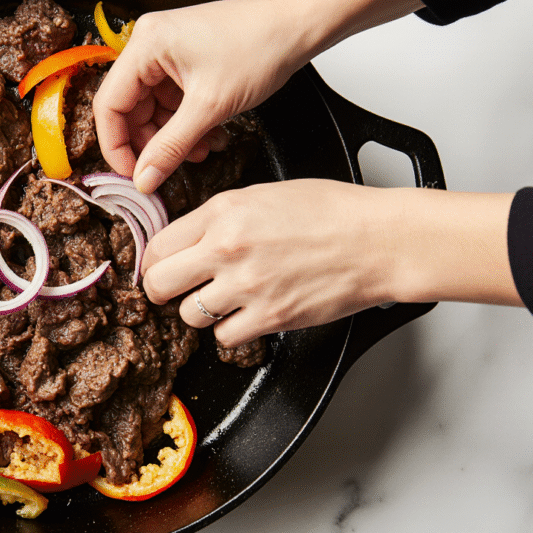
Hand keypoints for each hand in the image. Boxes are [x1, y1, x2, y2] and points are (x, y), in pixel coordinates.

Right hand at [93, 0, 426, 192]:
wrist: (299, 24)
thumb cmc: (261, 45)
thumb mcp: (211, 107)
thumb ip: (171, 147)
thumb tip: (144, 178)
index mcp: (146, 45)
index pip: (110, 104)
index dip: (116, 146)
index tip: (132, 175)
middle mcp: (150, 45)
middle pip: (130, 108)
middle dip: (152, 143)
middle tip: (167, 169)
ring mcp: (168, 52)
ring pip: (154, 109)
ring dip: (174, 137)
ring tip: (200, 151)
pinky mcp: (185, 61)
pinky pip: (173, 102)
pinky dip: (187, 124)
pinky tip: (209, 136)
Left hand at [140, 180, 518, 345]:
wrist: (378, 240)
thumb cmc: (331, 212)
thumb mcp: (262, 195)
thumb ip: (217, 217)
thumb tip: (184, 240)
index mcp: (222, 212)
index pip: (158, 246)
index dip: (154, 261)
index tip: (160, 268)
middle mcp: (227, 249)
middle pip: (159, 284)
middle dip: (162, 290)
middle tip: (175, 291)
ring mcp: (247, 286)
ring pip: (189, 315)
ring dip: (202, 311)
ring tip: (226, 298)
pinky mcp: (269, 317)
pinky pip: (224, 337)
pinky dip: (232, 330)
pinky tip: (249, 313)